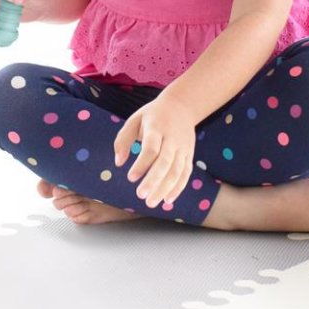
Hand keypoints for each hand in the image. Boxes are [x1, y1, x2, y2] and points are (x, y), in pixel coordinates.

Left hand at [113, 92, 196, 208]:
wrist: (182, 105)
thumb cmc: (153, 115)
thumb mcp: (135, 119)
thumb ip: (123, 140)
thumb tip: (119, 162)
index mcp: (157, 127)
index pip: (151, 148)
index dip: (142, 164)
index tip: (131, 177)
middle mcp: (172, 138)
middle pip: (165, 162)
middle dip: (154, 181)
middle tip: (141, 195)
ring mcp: (183, 147)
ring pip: (177, 171)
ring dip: (165, 188)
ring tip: (152, 203)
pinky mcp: (189, 154)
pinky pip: (185, 173)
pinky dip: (178, 188)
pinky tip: (167, 200)